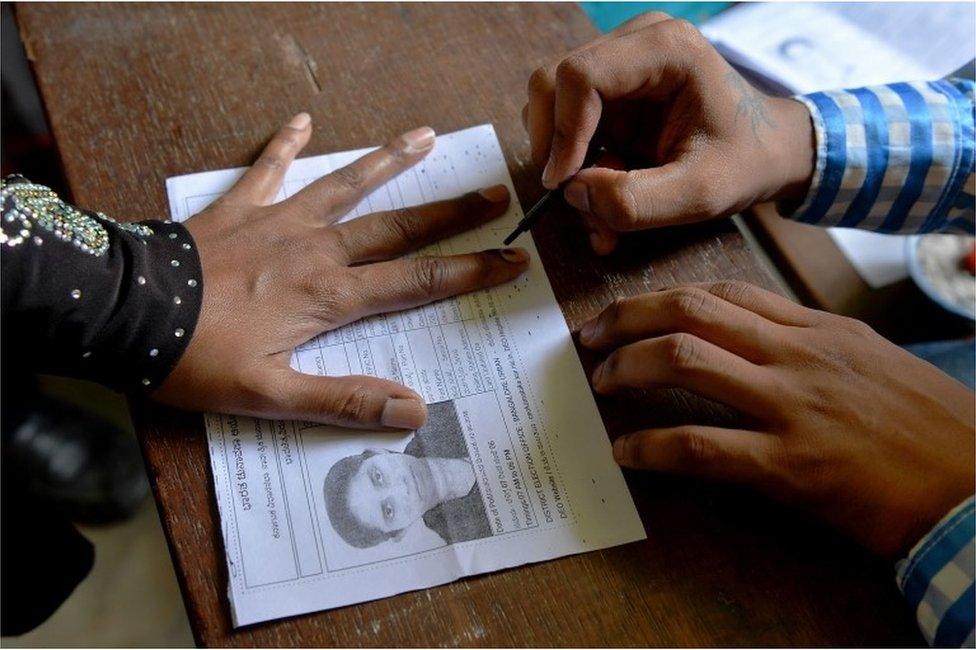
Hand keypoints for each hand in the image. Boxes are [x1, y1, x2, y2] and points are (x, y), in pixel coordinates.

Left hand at [154, 114, 528, 429]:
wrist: (123, 312)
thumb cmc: (195, 359)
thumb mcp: (270, 397)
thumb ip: (343, 401)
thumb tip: (415, 412)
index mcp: (329, 296)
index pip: (417, 283)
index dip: (470, 271)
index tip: (513, 258)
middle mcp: (315, 250)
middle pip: (397, 228)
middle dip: (450, 213)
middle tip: (494, 195)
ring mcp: (278, 222)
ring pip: (346, 186)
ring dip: (388, 162)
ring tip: (425, 136)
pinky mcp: (238, 210)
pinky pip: (268, 168)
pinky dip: (287, 144)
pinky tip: (304, 120)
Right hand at [523, 12, 814, 253]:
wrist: (767, 152)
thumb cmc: (745, 163)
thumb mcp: (700, 194)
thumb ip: (635, 201)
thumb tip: (573, 193)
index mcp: (666, 49)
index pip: (580, 75)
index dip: (563, 132)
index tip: (563, 185)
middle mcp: (636, 42)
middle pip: (553, 84)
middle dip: (555, 149)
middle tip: (573, 200)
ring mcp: (620, 63)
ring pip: (553, 107)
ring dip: (564, 164)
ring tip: (598, 210)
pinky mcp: (611, 91)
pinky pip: (569, 125)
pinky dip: (575, 167)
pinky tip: (602, 198)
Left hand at [580, 282, 974, 556]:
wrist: (974, 482)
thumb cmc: (927, 424)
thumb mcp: (868, 360)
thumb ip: (807, 342)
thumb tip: (745, 333)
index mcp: (816, 329)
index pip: (723, 291)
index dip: (662, 297)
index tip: (628, 311)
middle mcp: (798, 355)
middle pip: (692, 310)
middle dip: (627, 317)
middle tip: (589, 337)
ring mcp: (792, 406)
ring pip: (686, 360)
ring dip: (628, 367)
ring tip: (601, 382)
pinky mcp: (789, 466)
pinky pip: (700, 445)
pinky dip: (651, 446)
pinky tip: (626, 451)